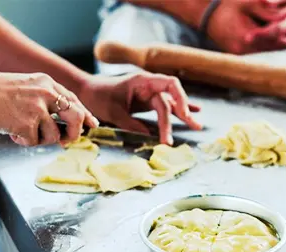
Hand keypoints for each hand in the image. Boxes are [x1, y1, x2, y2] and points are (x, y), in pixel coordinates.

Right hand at [0, 72, 97, 145]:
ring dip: (40, 138)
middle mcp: (46, 93)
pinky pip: (34, 141)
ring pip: (54, 135)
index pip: (74, 100)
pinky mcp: (28, 124)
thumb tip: (64, 118)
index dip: (85, 114)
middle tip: (66, 141)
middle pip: (76, 117)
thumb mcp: (26, 85)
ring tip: (22, 129)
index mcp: (47, 83)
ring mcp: (38, 108)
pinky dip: (23, 141)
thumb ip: (45, 98)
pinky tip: (11, 131)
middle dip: (75, 133)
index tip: (92, 124)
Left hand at [78, 72, 202, 144]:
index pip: (169, 87)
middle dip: (182, 113)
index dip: (179, 100)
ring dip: (184, 114)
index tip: (181, 116)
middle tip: (194, 127)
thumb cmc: (98, 97)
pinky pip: (165, 105)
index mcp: (142, 81)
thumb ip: (131, 123)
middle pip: (172, 98)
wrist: (87, 91)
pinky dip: (177, 109)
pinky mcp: (146, 101)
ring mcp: (149, 93)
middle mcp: (149, 85)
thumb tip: (149, 135)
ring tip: (198, 125)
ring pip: (171, 103)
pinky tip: (192, 113)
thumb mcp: (113, 112)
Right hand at [206, 0, 285, 53]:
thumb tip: (284, 15)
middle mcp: (241, 50)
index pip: (270, 42)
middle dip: (284, 49)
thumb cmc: (228, 6)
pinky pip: (255, 55)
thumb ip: (266, 10)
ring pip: (262, 56)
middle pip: (268, 52)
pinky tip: (279, 49)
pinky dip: (267, 52)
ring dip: (277, 52)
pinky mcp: (238, 55)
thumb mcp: (247, 3)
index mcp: (244, 37)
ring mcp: (238, 54)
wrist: (207, 16)